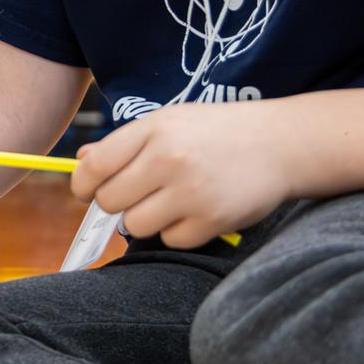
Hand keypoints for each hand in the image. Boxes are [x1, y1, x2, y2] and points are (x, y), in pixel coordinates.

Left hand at [70, 101, 297, 249]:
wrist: (282, 142)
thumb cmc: (218, 132)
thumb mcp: (169, 122)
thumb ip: (124, 144)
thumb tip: (81, 162)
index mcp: (153, 130)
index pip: (93, 167)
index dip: (82, 185)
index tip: (87, 192)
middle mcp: (168, 159)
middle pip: (110, 201)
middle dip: (117, 203)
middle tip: (139, 195)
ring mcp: (191, 191)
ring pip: (136, 226)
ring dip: (148, 219)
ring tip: (172, 200)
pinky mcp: (213, 219)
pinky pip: (171, 240)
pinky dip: (179, 231)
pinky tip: (197, 210)